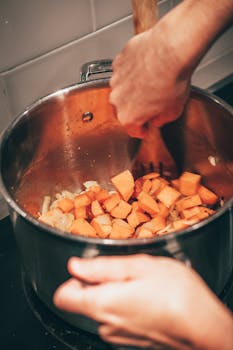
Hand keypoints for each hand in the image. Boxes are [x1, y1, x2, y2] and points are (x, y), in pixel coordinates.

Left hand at [53, 254, 232, 348]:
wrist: (205, 328)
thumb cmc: (178, 295)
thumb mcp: (140, 266)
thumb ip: (102, 267)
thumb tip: (76, 265)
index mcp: (103, 303)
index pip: (63, 296)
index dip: (74, 279)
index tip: (93, 269)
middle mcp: (106, 324)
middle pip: (84, 301)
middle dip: (100, 283)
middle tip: (127, 273)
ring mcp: (119, 335)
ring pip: (103, 308)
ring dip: (115, 293)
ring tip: (142, 285)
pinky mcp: (132, 339)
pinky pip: (118, 318)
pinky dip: (126, 306)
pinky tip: (148, 299)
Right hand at [109, 24, 190, 138]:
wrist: (170, 50)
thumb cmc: (172, 79)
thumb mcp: (174, 111)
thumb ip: (162, 120)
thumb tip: (158, 119)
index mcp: (128, 117)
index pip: (133, 130)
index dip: (142, 130)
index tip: (146, 128)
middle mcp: (117, 100)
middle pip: (125, 109)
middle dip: (136, 108)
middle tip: (152, 102)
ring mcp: (116, 80)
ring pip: (123, 89)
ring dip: (133, 89)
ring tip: (151, 82)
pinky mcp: (118, 62)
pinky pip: (123, 71)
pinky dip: (132, 72)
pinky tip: (146, 69)